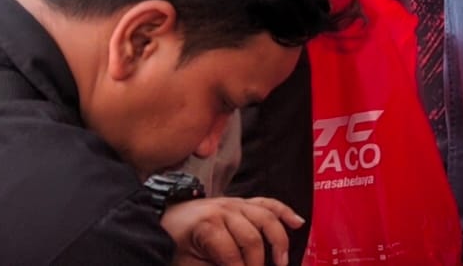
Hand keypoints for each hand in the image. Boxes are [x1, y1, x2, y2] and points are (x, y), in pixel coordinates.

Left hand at [163, 196, 303, 265]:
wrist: (165, 221)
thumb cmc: (176, 245)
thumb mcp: (188, 264)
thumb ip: (213, 265)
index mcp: (208, 225)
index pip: (232, 257)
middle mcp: (225, 210)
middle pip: (252, 239)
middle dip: (257, 264)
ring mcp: (236, 203)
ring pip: (266, 220)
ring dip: (278, 242)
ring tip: (281, 261)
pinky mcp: (242, 202)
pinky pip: (268, 204)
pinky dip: (284, 212)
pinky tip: (298, 223)